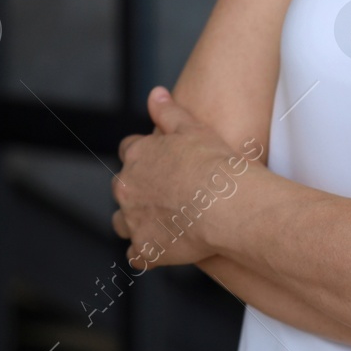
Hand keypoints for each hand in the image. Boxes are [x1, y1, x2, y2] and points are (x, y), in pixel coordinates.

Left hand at [111, 87, 246, 268]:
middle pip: (122, 188)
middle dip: (137, 191)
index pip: (129, 152)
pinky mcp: (146, 248)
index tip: (160, 165)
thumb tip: (155, 94)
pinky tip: (161, 250)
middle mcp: (127, 186)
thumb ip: (169, 111)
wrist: (228, 204)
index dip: (145, 158)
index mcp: (138, 155)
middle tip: (165, 196)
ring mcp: (134, 219)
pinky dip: (146, 254)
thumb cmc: (215, 164)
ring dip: (135, 222)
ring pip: (122, 222)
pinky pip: (136, 256)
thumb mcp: (193, 127)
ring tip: (160, 224)